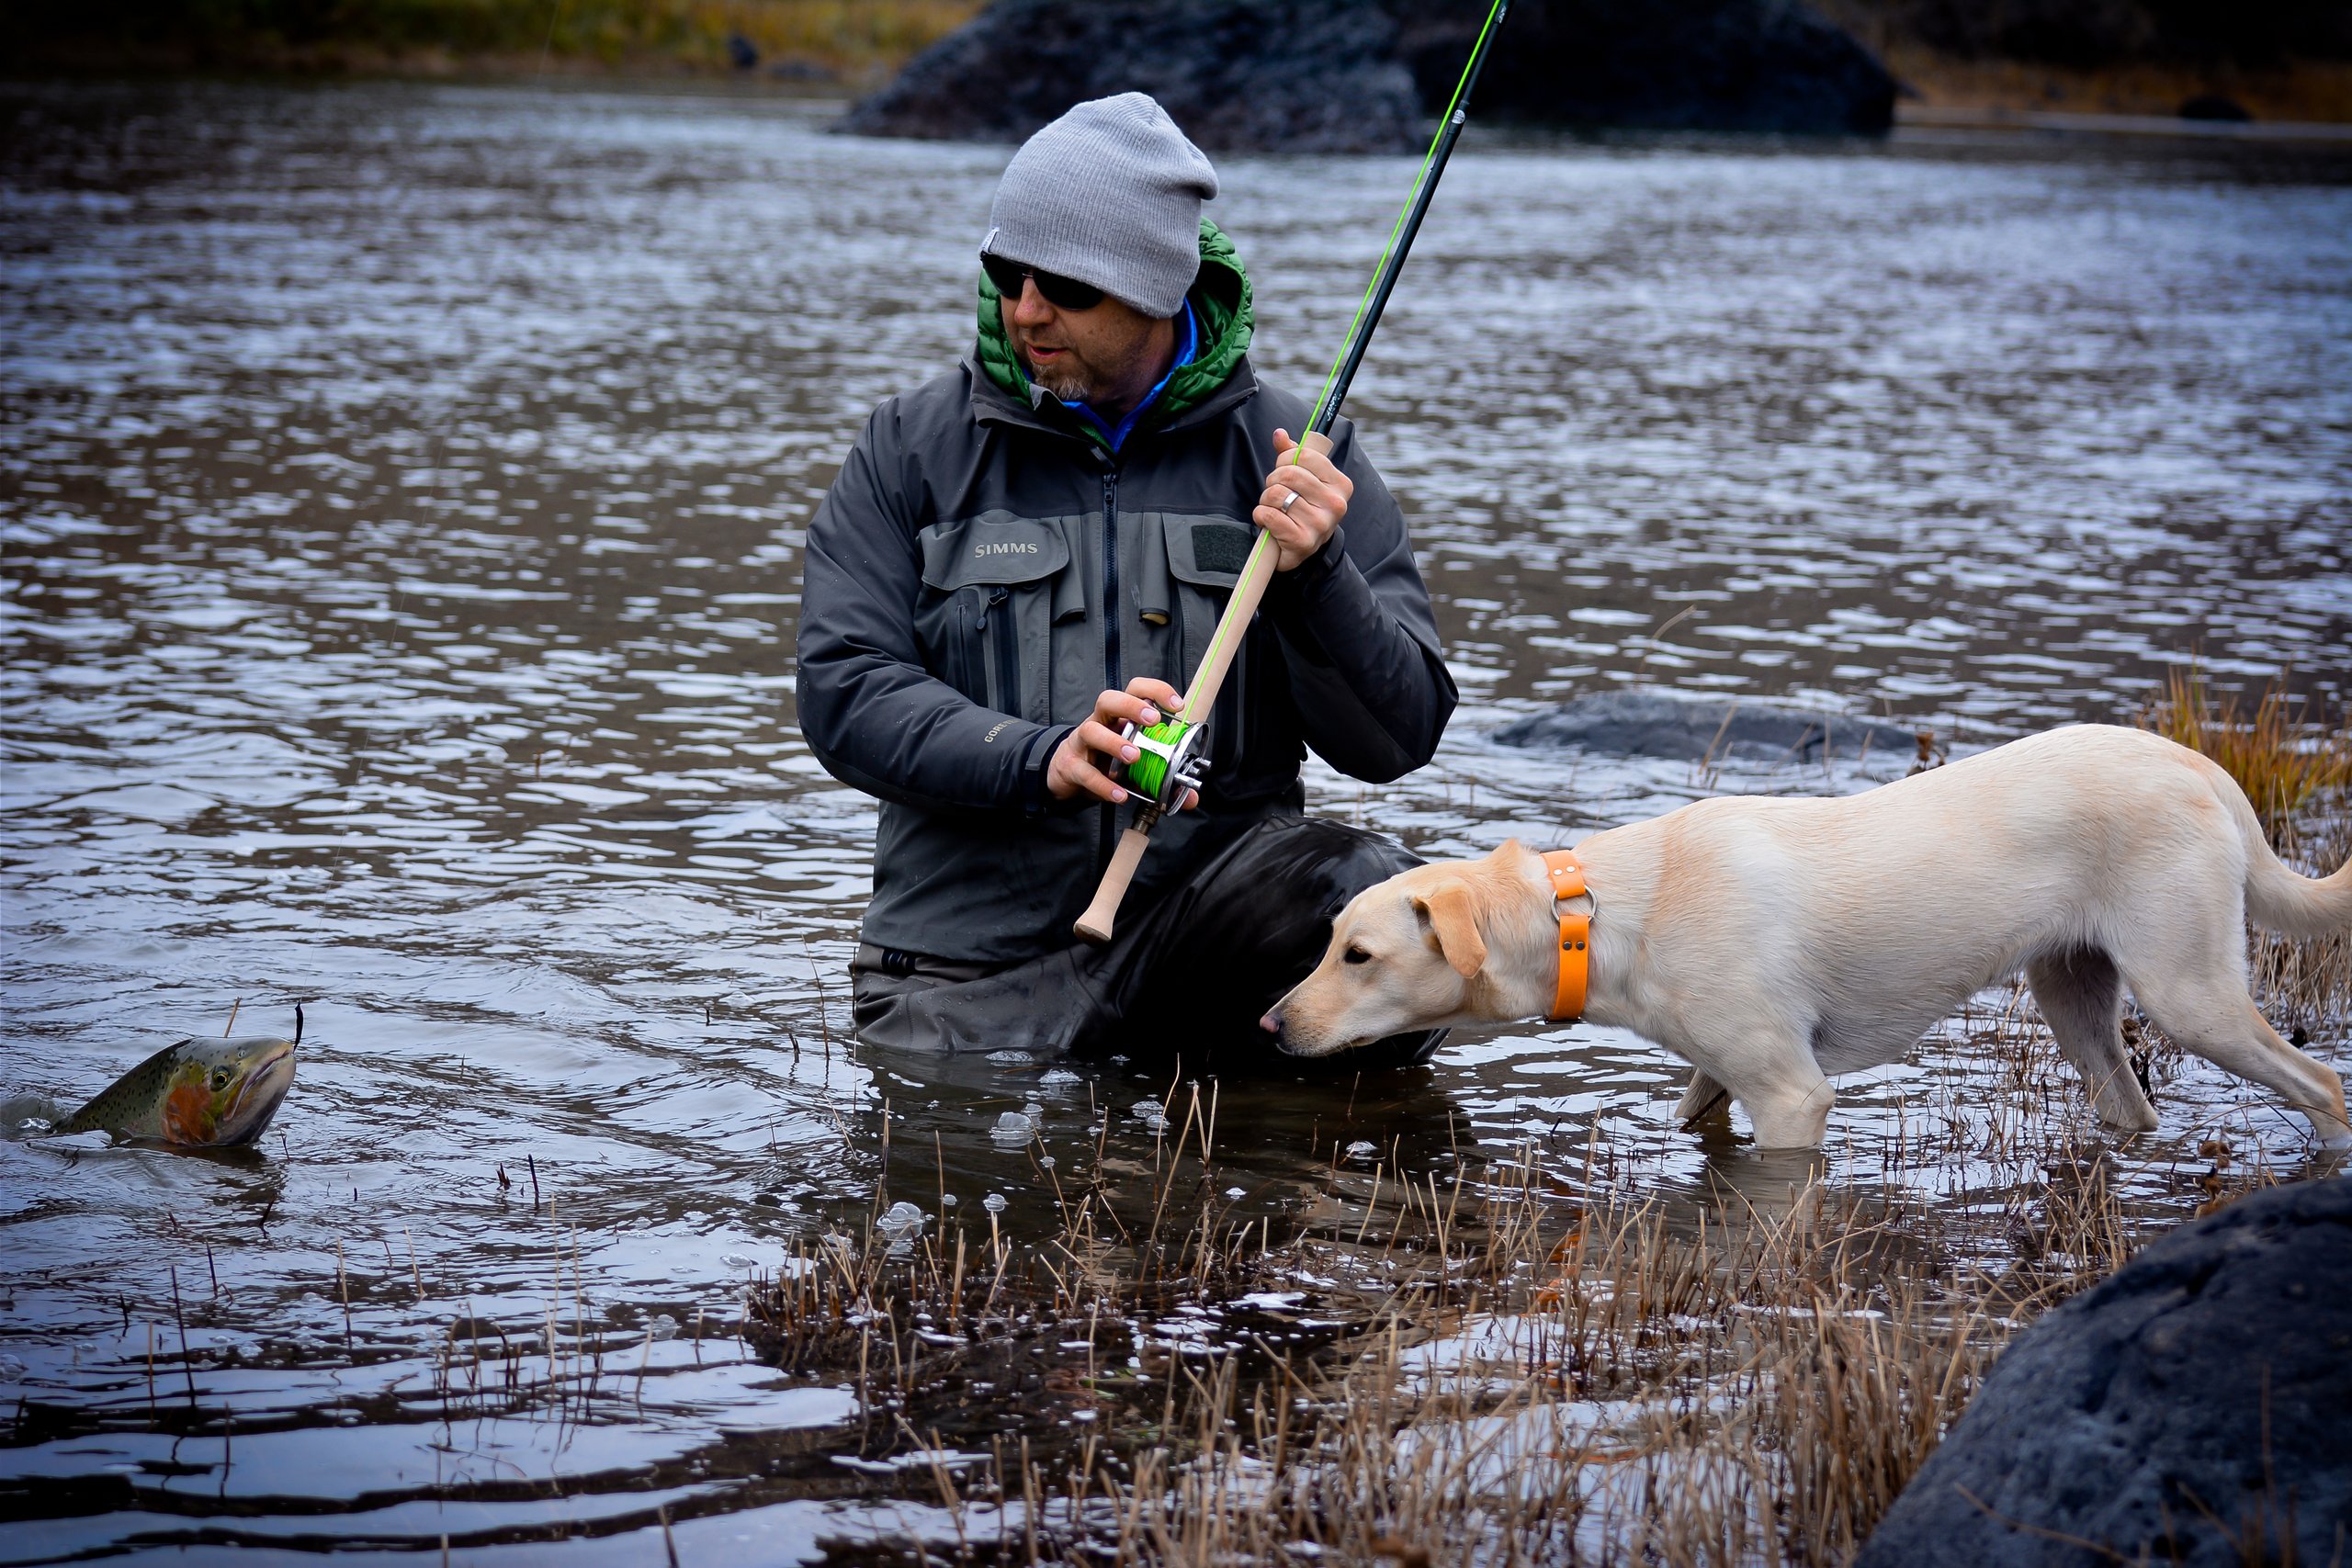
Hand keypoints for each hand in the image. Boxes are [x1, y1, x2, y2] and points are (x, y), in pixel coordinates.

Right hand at [1045, 678, 1197, 809]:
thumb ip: (1164, 780)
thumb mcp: (1136, 768)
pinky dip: (1103, 784)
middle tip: (1153, 721)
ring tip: (1134, 757)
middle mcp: (1100, 723)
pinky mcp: (1071, 766)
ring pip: (1091, 730)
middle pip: (1109, 699)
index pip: (1135, 690)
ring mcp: (1082, 743)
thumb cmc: (1104, 762)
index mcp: (1119, 717)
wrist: (1066, 775)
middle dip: (1132, 706)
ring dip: (1114, 742)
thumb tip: (1190, 798)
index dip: (1156, 691)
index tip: (1177, 705)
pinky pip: (1085, 772)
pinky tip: (1119, 794)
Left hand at [1255, 427, 1348, 570]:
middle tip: (1274, 492)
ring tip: (1272, 508)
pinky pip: (1270, 515)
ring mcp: (1321, 525)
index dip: (1285, 459)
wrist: (1302, 550)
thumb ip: (1293, 455)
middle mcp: (1336, 504)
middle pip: (1290, 474)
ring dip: (1266, 500)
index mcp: (1341, 484)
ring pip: (1277, 494)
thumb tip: (1279, 434)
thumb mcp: (1304, 480)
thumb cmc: (1303, 509)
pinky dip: (1261, 515)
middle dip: (1273, 480)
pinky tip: (1267, 521)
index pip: (1305, 455)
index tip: (1282, 469)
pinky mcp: (1303, 542)